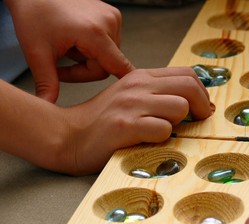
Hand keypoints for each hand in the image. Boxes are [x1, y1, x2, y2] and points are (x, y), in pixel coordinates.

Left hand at [5, 0, 132, 102]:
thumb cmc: (33, 13)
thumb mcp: (36, 52)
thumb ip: (46, 82)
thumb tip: (46, 105)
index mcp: (94, 33)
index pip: (118, 67)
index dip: (125, 84)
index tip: (135, 96)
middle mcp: (109, 22)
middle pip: (106, 65)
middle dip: (83, 70)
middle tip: (59, 66)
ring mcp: (112, 16)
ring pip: (107, 55)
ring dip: (88, 59)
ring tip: (67, 47)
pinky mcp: (111, 14)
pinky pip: (108, 43)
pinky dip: (92, 46)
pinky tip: (76, 38)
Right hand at [63, 67, 210, 174]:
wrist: (68, 135)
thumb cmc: (102, 121)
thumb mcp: (130, 97)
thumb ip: (158, 95)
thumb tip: (195, 105)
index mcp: (141, 77)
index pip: (187, 74)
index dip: (202, 92)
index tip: (203, 108)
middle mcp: (138, 86)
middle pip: (190, 87)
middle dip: (202, 107)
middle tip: (199, 122)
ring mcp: (131, 104)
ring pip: (180, 107)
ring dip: (178, 123)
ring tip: (163, 131)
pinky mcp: (125, 126)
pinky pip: (163, 130)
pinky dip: (162, 139)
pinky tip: (149, 141)